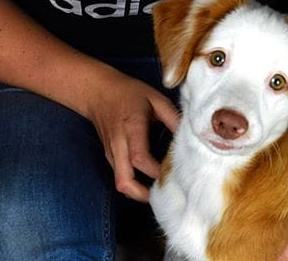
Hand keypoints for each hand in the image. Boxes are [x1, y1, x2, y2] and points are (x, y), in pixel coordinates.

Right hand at [88, 68, 179, 202]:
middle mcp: (118, 144)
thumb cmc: (129, 93)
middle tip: (164, 193)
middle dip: (143, 194)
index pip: (139, 158)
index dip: (156, 171)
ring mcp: (111, 153)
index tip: (173, 172)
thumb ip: (171, 116)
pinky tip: (148, 181)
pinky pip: (119, 176)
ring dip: (138, 193)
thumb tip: (189, 135)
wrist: (98, 92)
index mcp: (131, 127)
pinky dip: (133, 184)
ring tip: (158, 190)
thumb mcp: (154, 98)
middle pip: (124, 181)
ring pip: (120, 183)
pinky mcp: (109, 156)